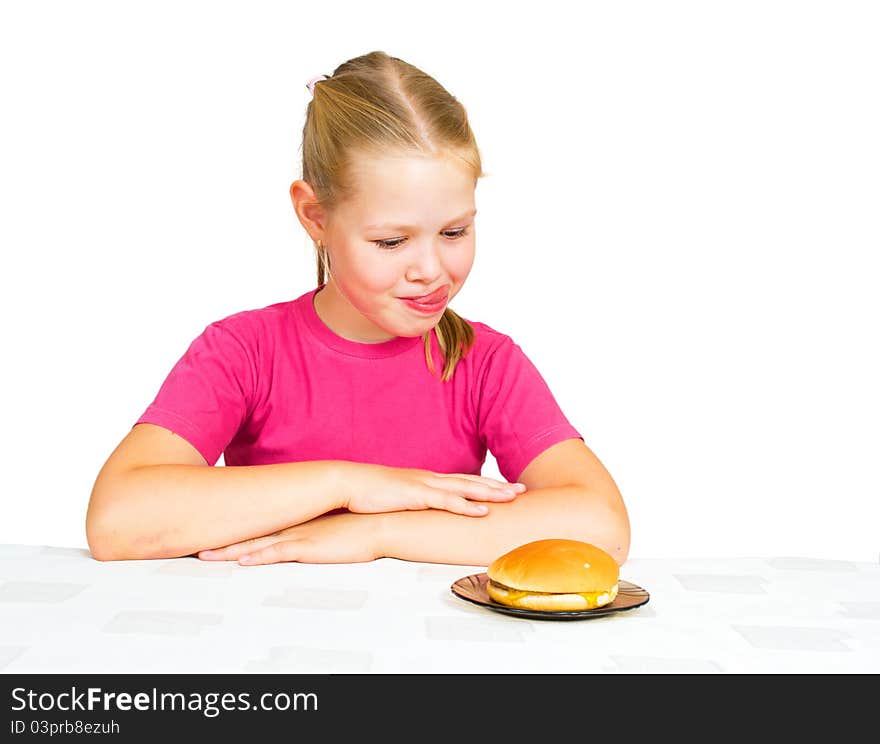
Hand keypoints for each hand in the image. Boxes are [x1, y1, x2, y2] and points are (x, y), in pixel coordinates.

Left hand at [197, 511, 381, 565]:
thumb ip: (317, 529)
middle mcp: (293, 525)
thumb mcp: (333, 526)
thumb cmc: (362, 526)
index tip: (213, 527)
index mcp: (297, 519)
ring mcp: (299, 535)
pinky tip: (241, 562)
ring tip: (204, 555)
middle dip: (221, 537)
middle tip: (194, 542)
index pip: (260, 522)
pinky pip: (277, 554)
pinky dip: (257, 557)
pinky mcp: (309, 547)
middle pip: (250, 531)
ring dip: (230, 551)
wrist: (381, 523)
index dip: (235, 526)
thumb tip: (308, 534)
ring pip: (256, 543)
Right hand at [340, 463, 525, 515]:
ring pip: (465, 488)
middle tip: (523, 490)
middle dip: (498, 486)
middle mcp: (430, 480)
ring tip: (513, 497)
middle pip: (471, 482)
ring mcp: (424, 486)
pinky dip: (467, 505)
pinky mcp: (416, 495)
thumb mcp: (396, 499)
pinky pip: (446, 502)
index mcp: (426, 481)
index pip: (462, 482)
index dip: (486, 484)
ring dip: (491, 493)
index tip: (506, 488)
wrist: (347, 483)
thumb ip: (410, 504)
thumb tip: (419, 514)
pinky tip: (482, 510)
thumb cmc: (368, 492)